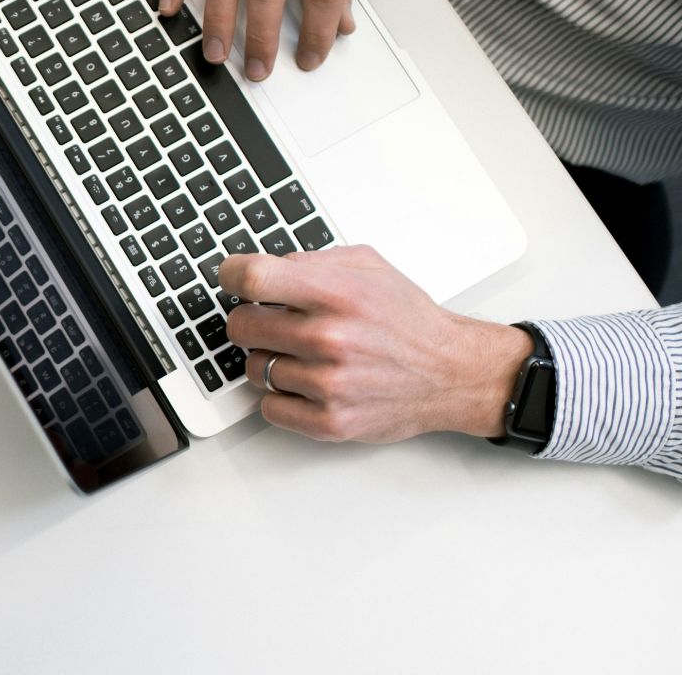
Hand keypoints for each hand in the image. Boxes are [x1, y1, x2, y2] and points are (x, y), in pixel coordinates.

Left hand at [221, 246, 531, 442]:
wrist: (450, 373)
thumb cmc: (408, 320)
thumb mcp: (367, 266)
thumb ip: (311, 261)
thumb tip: (263, 268)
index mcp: (337, 294)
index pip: (253, 279)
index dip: (231, 275)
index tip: (231, 279)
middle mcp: (330, 338)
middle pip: (242, 326)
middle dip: (250, 320)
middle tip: (270, 321)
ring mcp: (328, 384)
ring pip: (254, 368)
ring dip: (270, 359)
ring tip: (302, 353)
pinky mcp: (329, 421)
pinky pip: (269, 407)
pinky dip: (280, 396)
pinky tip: (304, 382)